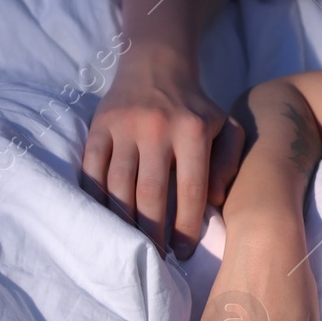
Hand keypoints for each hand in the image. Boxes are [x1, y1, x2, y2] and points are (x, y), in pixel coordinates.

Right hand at [82, 45, 244, 259]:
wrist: (156, 63)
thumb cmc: (195, 107)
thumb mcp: (226, 126)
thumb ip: (229, 162)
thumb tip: (216, 201)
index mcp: (194, 130)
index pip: (190, 190)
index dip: (186, 227)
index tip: (183, 253)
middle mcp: (158, 127)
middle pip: (151, 193)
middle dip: (152, 232)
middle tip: (154, 257)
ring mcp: (125, 126)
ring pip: (118, 185)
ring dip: (123, 220)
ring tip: (130, 243)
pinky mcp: (99, 125)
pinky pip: (92, 169)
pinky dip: (96, 197)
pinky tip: (104, 218)